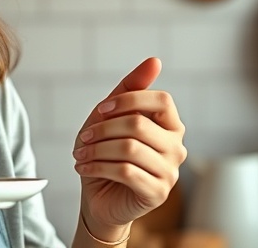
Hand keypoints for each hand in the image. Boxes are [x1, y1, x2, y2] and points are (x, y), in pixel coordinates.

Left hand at [72, 57, 186, 237]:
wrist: (100, 197)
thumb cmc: (107, 152)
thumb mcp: (112, 116)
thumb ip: (131, 89)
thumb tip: (155, 61)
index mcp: (171, 125)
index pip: (162, 100)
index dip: (127, 101)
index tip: (100, 110)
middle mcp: (177, 148)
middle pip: (139, 124)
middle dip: (102, 129)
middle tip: (82, 138)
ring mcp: (170, 172)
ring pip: (129, 148)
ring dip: (96, 149)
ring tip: (81, 153)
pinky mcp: (157, 193)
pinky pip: (125, 171)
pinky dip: (97, 166)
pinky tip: (84, 167)